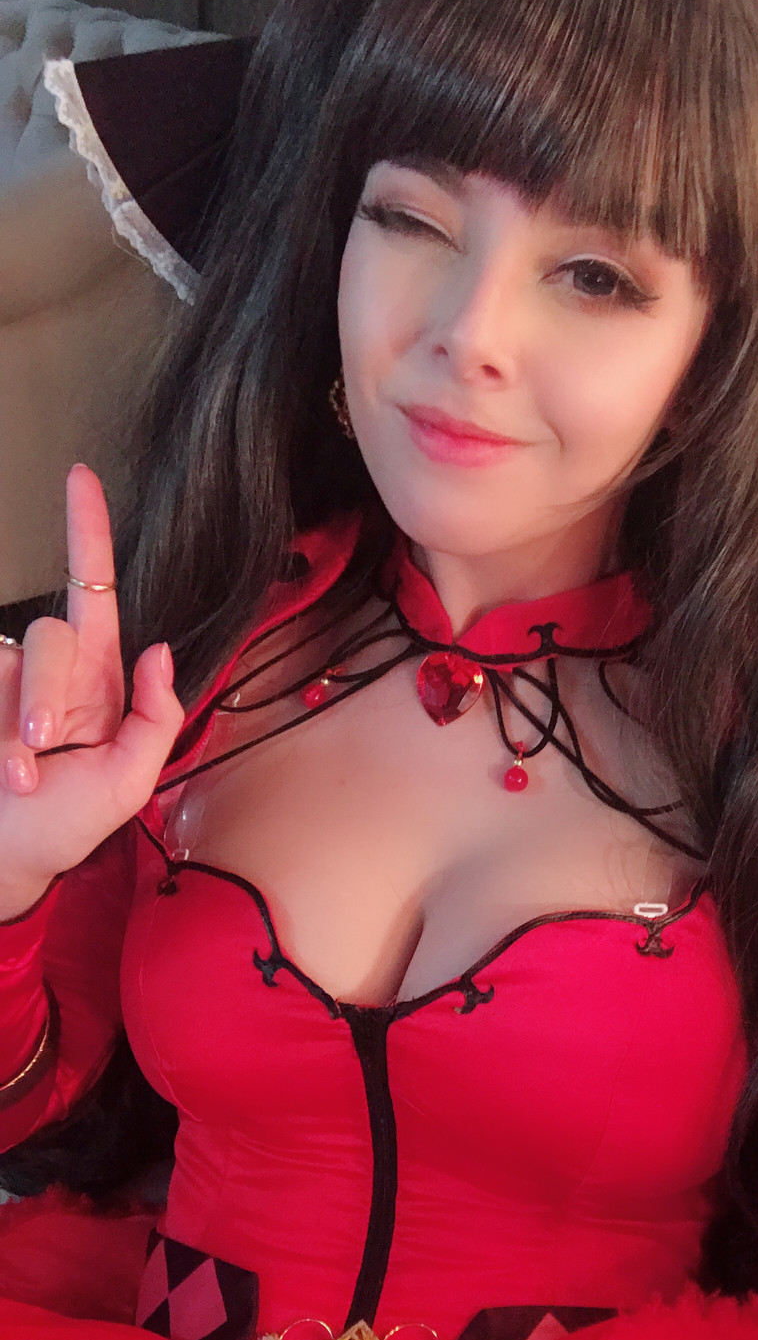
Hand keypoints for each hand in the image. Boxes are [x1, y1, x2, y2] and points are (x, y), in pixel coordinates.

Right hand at [0, 466, 184, 913]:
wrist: (5, 860)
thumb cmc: (65, 826)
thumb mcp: (129, 782)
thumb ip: (156, 718)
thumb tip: (160, 652)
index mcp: (97, 681)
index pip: (94, 593)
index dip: (87, 533)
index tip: (80, 478)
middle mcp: (47, 672)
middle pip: (50, 636)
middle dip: (43, 693)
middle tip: (39, 748)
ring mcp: (3, 682)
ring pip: (12, 663)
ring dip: (15, 727)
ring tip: (18, 779)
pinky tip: (2, 773)